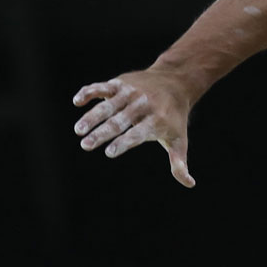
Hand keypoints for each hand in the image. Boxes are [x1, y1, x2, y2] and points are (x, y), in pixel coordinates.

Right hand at [72, 68, 196, 186]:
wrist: (176, 82)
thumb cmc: (174, 118)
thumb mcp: (179, 139)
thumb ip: (179, 162)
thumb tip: (189, 184)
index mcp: (156, 121)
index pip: (137, 134)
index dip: (123, 143)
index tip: (109, 152)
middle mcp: (142, 106)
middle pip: (119, 121)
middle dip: (102, 133)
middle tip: (85, 145)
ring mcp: (130, 93)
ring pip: (107, 105)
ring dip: (91, 117)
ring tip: (79, 130)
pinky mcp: (120, 83)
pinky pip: (102, 87)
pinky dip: (89, 92)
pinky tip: (77, 102)